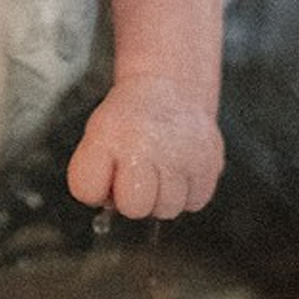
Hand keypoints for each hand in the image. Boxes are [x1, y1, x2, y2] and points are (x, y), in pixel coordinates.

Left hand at [66, 75, 223, 219]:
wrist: (170, 88)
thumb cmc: (131, 119)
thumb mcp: (97, 135)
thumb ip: (93, 174)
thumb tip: (108, 208)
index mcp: (109, 137)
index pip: (87, 190)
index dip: (94, 189)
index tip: (102, 175)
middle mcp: (147, 146)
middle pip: (134, 209)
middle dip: (133, 200)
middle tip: (135, 177)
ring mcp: (182, 155)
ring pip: (168, 210)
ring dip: (162, 197)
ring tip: (159, 170)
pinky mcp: (211, 163)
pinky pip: (195, 202)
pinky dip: (187, 192)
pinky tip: (178, 170)